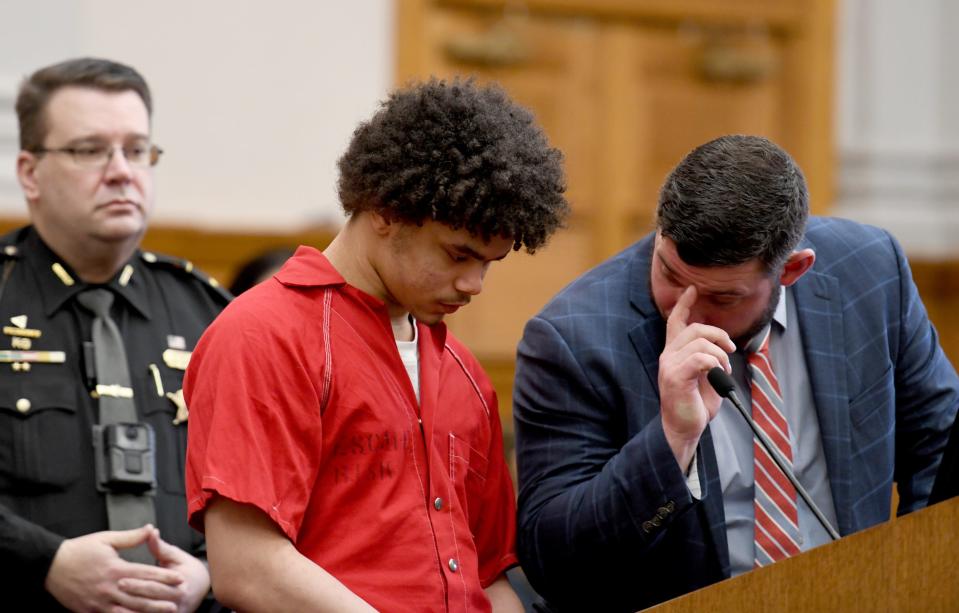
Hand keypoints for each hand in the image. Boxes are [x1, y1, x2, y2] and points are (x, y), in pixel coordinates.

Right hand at [45, 525, 184, 611]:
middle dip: (161, 598)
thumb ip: (131, 537)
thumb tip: (151, 529)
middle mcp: (110, 587)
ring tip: (165, 612)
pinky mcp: (89, 611)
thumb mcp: (106, 539)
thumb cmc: (79, 551)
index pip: (146, 573)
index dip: (165, 577)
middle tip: (179, 600)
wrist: (50, 566)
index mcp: (116, 568)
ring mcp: (99, 602)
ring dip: (148, 612)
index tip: (180, 578)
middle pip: (141, 595)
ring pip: (128, 611)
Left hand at [115, 527, 209, 612]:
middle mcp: (178, 602)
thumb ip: (161, 547)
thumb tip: (150, 531)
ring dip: (131, 611)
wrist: (203, 587)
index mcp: (181, 584)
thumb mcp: (177, 556)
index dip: (138, 583)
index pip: (156, 585)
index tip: (120, 578)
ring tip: (114, 605)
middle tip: (115, 589)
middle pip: (150, 600)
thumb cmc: (187, 568)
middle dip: (132, 595)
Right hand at [658, 286, 735, 470]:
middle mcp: (668, 355)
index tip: (692, 290)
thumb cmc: (695, 404)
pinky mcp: (675, 376)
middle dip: (719, 335)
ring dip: (721, 355)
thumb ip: (707, 356)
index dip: (683, 304)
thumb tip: (722, 345)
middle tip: (730, 352)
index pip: (675, 321)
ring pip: (701, 342)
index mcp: (674, 352)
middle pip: (695, 328)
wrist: (684, 428)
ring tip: (724, 371)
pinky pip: (701, 358)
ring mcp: (669, 365)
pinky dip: (716, 364)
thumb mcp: (705, 375)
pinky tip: (718, 376)